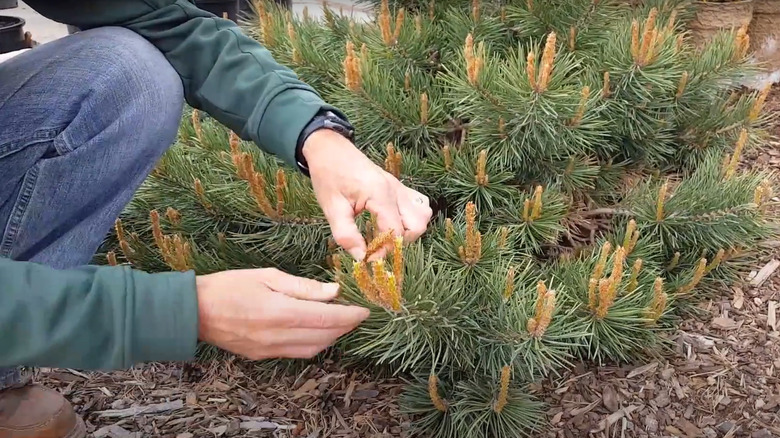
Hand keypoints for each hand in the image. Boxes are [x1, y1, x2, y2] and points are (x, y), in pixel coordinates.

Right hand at [196, 268, 369, 359]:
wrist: (193, 311)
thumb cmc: (229, 286)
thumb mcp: (267, 275)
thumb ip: (302, 287)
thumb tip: (333, 292)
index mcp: (280, 313)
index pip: (327, 319)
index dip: (350, 316)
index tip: (365, 310)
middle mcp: (277, 336)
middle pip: (324, 337)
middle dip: (345, 327)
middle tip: (356, 313)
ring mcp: (269, 350)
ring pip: (313, 350)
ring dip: (331, 338)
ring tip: (340, 321)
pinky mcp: (262, 356)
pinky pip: (297, 354)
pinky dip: (314, 344)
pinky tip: (316, 330)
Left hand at [303, 129, 432, 259]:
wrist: (329, 149)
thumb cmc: (328, 176)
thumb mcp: (332, 208)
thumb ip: (347, 235)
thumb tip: (360, 257)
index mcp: (380, 195)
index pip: (396, 232)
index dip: (384, 250)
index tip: (368, 258)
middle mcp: (396, 190)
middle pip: (417, 226)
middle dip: (400, 243)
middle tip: (377, 246)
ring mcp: (399, 187)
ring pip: (423, 215)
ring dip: (409, 231)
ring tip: (385, 235)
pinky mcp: (398, 186)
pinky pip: (418, 204)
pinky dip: (412, 217)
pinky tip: (392, 222)